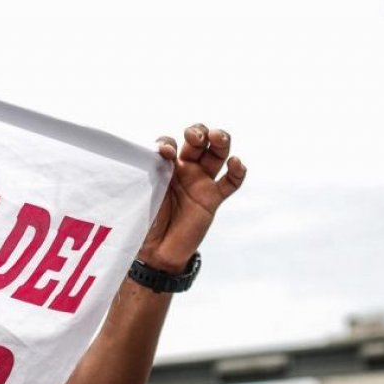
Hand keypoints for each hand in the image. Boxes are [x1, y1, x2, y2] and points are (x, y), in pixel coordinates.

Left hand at [141, 124, 246, 272]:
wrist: (156, 250)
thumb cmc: (146, 220)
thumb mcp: (145, 192)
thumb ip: (153, 171)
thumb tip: (161, 152)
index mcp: (164, 165)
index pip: (170, 143)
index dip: (168, 143)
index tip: (165, 153)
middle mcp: (184, 169)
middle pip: (198, 141)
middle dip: (198, 132)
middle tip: (194, 137)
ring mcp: (201, 182)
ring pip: (217, 154)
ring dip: (221, 140)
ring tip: (218, 137)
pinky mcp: (213, 198)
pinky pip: (231, 182)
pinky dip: (237, 171)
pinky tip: (236, 163)